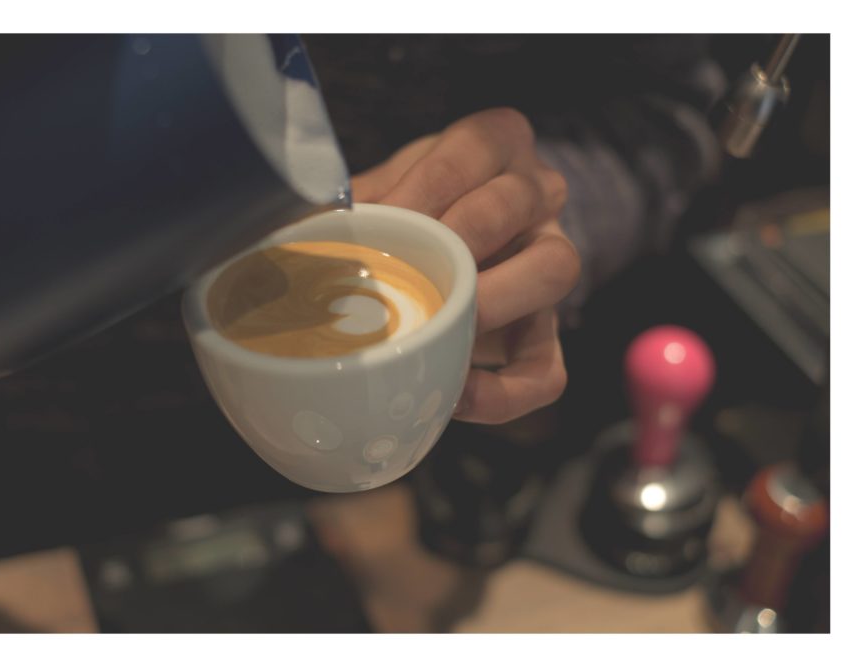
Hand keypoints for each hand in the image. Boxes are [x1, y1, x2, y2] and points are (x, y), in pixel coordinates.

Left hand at [352, 108, 580, 423]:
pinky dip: (504, 392)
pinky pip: (548, 370)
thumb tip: (293, 236)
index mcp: (496, 145)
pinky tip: (454, 393)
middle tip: (415, 269)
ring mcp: (550, 260)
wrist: (444, 252)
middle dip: (463, 236)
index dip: (431, 183)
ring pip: (555, 268)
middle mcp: (536, 194)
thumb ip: (355, 205)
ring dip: (493, 300)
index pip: (477, 147)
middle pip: (519, 200)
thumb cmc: (408, 213)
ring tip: (440, 326)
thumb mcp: (385, 188)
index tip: (387, 215)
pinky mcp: (547, 333)